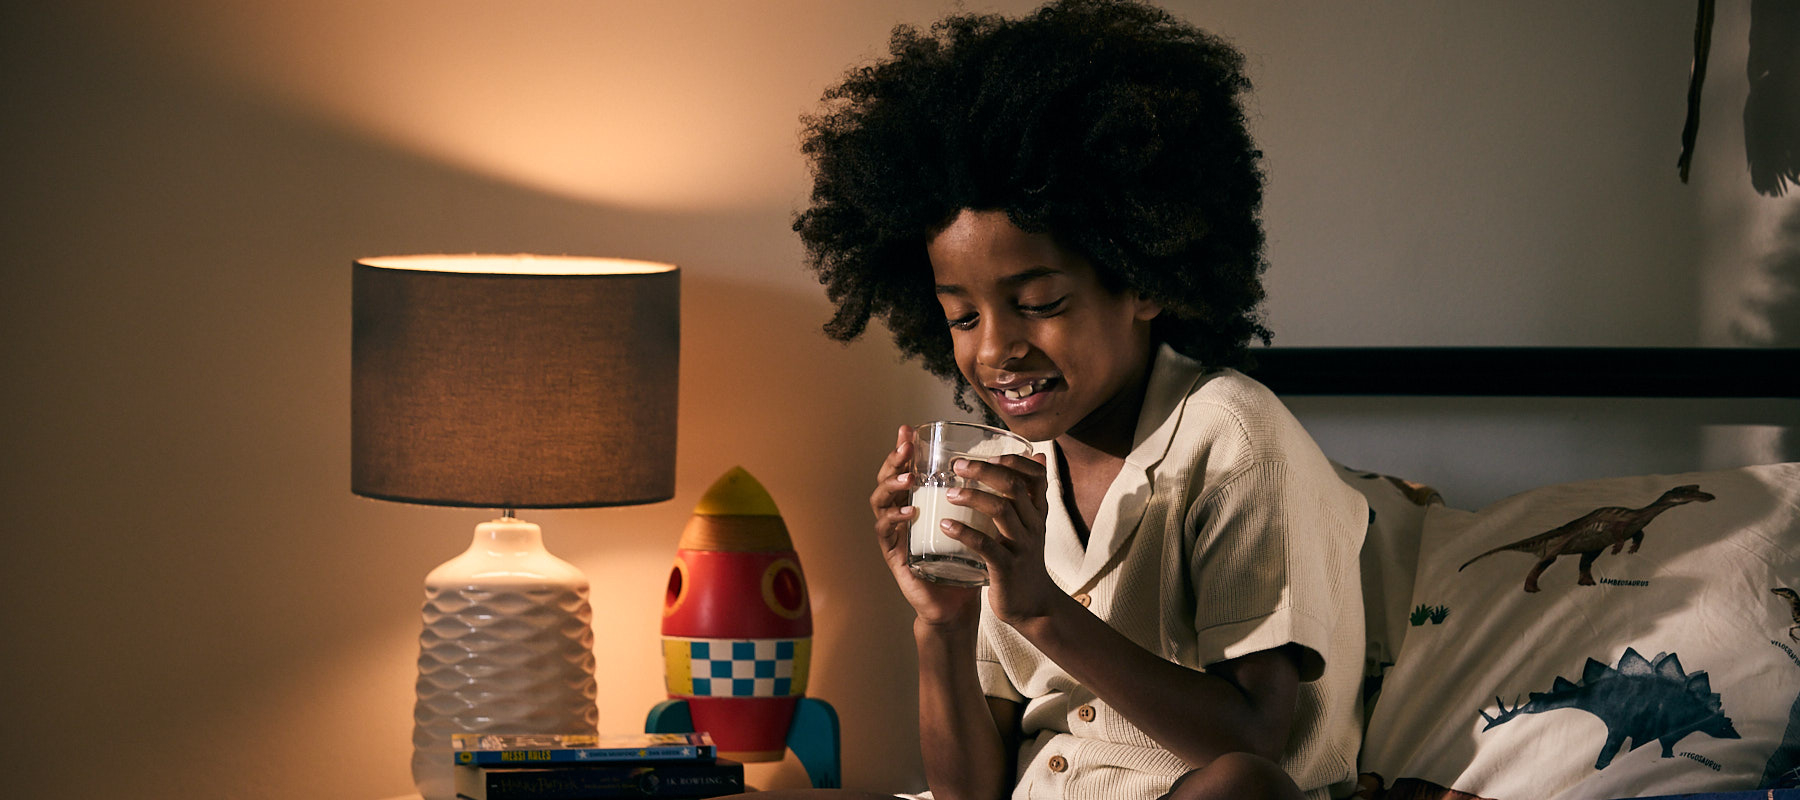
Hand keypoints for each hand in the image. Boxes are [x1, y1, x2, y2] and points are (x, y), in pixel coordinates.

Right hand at [871, 425, 982, 627]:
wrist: (960, 603)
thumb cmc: (970, 561)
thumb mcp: (984, 522)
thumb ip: (1001, 491)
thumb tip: (1035, 458)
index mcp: (920, 503)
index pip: (906, 469)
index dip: (904, 449)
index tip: (909, 429)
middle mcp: (903, 515)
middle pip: (886, 479)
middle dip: (893, 460)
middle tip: (905, 447)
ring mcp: (896, 535)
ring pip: (879, 502)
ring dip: (892, 486)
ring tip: (908, 477)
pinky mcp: (895, 556)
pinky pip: (886, 533)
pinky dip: (895, 520)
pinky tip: (910, 512)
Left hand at [939, 452, 1060, 626]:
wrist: (1033, 605)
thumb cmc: (1024, 560)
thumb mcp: (1031, 525)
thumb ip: (1028, 494)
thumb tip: (1036, 455)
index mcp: (1037, 513)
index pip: (1036, 476)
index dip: (1014, 461)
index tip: (990, 456)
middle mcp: (1033, 525)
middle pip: (1014, 487)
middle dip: (984, 471)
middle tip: (957, 466)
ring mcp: (1021, 546)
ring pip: (1000, 510)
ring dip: (972, 497)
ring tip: (948, 493)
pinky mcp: (1006, 568)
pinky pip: (985, 545)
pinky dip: (963, 532)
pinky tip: (944, 525)